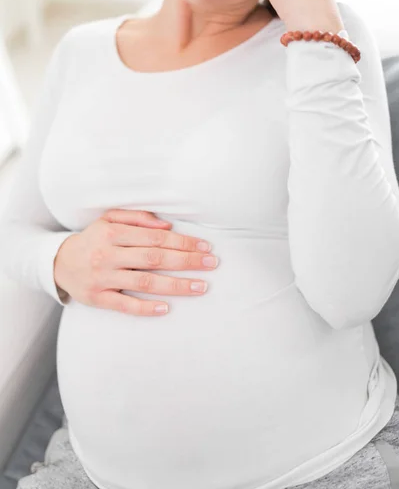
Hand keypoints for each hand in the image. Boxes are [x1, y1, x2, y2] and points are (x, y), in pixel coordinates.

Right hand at [53, 209, 218, 315]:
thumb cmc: (94, 239)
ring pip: (144, 283)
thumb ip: (138, 218)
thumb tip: (167, 226)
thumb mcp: (109, 219)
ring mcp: (102, 278)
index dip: (183, 242)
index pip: (156, 238)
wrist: (59, 262)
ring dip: (176, 286)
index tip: (205, 247)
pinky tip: (167, 308)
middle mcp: (108, 255)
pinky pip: (124, 305)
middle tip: (212, 264)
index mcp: (113, 233)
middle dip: (187, 261)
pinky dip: (146, 308)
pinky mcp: (97, 298)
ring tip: (201, 287)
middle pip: (154, 259)